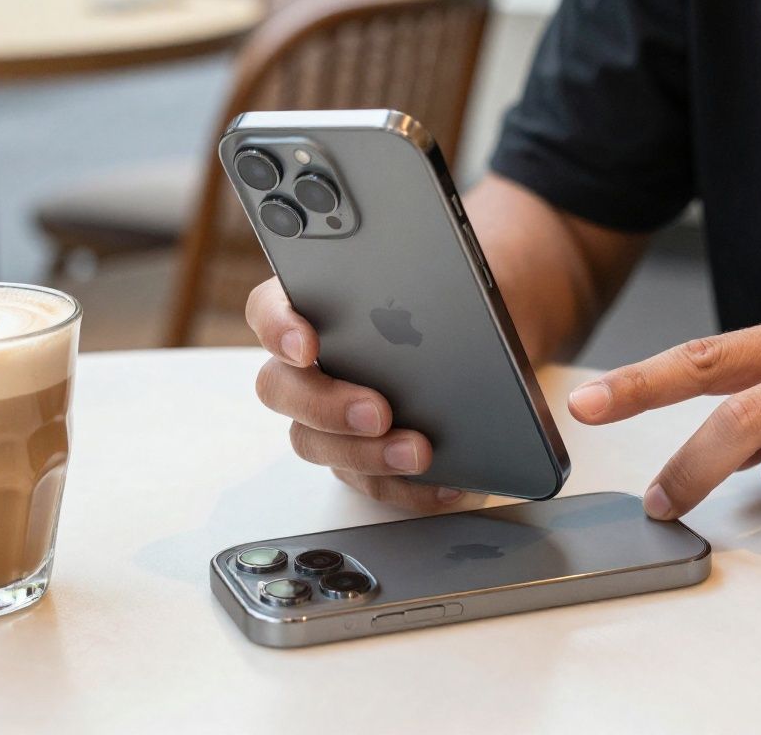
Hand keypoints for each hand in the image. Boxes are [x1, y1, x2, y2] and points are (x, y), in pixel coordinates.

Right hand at [246, 278, 479, 511]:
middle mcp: (307, 366)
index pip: (268, 310)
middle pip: (282, 390)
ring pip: (318, 446)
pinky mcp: (363, 459)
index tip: (308, 344)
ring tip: (420, 452)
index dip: (279, 328)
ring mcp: (329, 418)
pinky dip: (411, 489)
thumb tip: (436, 296)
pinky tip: (451, 482)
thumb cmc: (456, 292)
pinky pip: (373, 484)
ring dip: (367, 455)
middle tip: (377, 412)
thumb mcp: (450, 272)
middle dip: (326, 406)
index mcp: (312, 305)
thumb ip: (425, 276)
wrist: (491, 334)